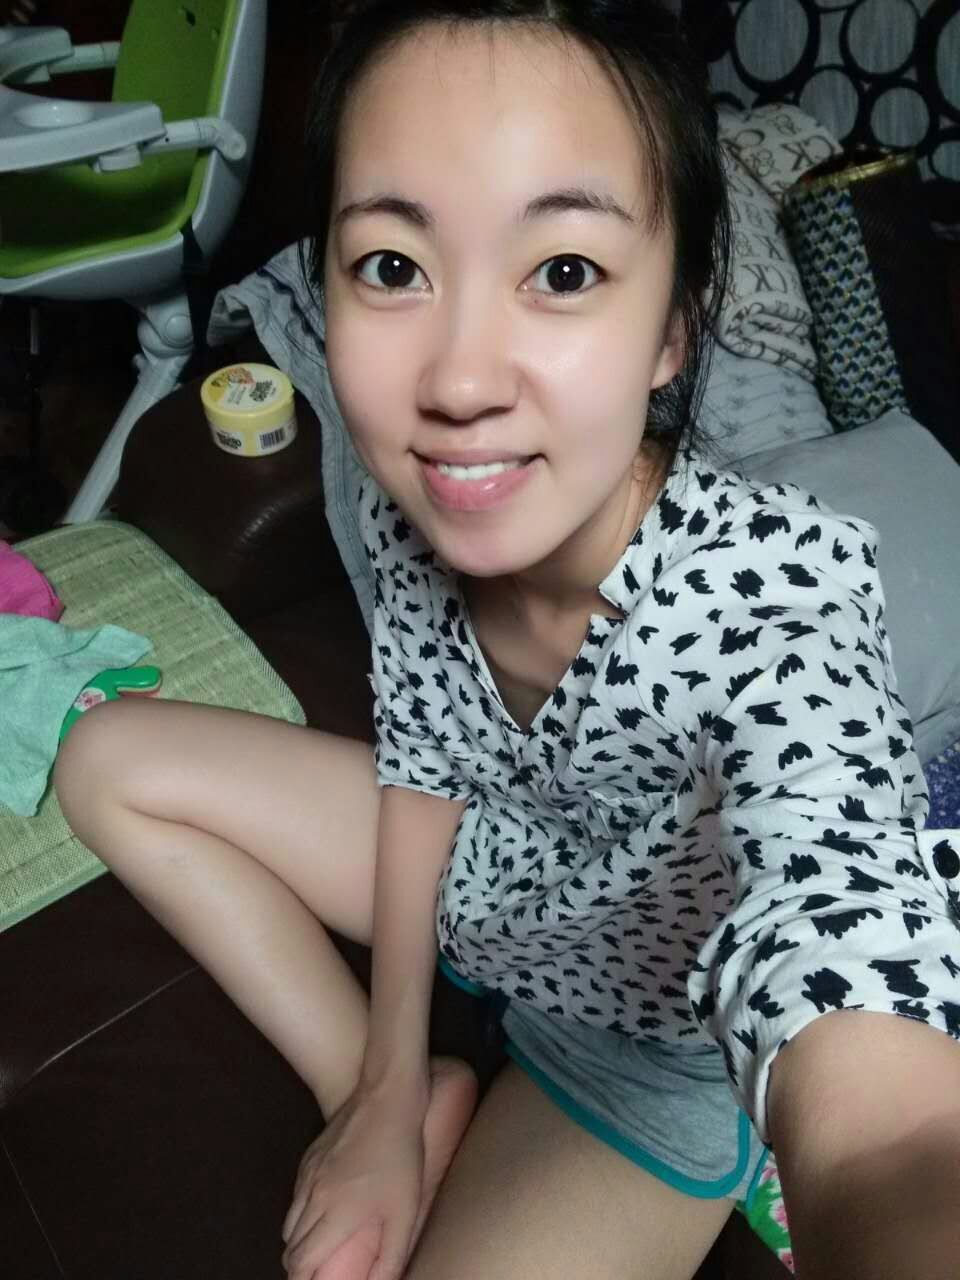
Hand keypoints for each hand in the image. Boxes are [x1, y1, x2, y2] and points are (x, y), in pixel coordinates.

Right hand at [281, 1082, 426, 1279]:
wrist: (387, 1098)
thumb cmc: (401, 1157)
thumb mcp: (404, 1213)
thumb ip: (390, 1258)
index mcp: (335, 1216)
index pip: (300, 1262)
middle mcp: (313, 1197)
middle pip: (291, 1246)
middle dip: (300, 1264)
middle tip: (319, 1270)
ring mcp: (308, 1174)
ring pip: (290, 1222)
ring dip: (300, 1239)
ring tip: (321, 1243)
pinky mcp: (309, 1156)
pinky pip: (296, 1195)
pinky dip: (302, 1211)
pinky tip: (324, 1208)